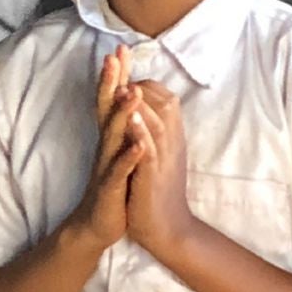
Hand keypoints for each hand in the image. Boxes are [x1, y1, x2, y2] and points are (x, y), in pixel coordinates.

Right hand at [67, 47, 146, 249]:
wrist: (97, 225)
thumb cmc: (114, 187)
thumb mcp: (119, 152)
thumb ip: (123, 128)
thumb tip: (130, 101)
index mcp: (111, 139)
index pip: (112, 101)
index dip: (116, 76)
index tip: (121, 49)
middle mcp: (106, 148)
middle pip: (107, 110)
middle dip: (111, 83)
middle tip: (113, 56)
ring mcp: (106, 167)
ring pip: (113, 137)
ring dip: (122, 115)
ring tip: (131, 93)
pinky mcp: (109, 189)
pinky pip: (119, 172)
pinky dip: (128, 158)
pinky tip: (138, 146)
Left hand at [124, 81, 196, 259]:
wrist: (168, 229)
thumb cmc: (158, 191)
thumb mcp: (158, 155)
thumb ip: (155, 131)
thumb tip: (146, 107)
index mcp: (170, 136)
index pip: (164, 98)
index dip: (144, 81)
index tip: (125, 68)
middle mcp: (170, 142)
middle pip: (163, 103)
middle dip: (140, 82)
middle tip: (121, 62)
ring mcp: (163, 159)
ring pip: (157, 123)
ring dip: (140, 104)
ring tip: (125, 85)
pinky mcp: (154, 177)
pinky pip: (149, 151)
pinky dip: (141, 134)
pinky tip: (130, 120)